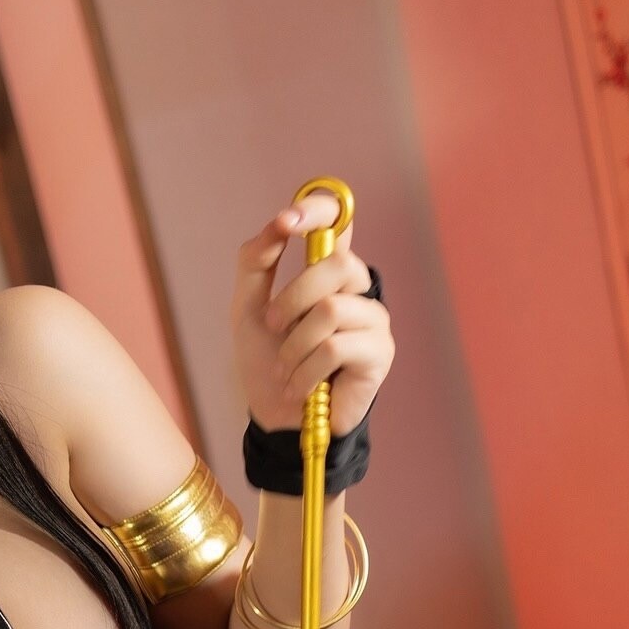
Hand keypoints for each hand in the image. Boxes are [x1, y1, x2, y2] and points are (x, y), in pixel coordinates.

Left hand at [230, 187, 394, 435]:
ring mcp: (373, 319)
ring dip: (294, 346)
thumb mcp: (248, 309)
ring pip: (331, 310)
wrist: (277, 418)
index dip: (318, 210)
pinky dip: (306, 370)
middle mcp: (357, 288)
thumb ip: (256, 262)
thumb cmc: (267, 363)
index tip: (287, 221)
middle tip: (273, 328)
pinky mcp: (380, 352)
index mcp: (327, 271)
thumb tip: (279, 223)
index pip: (337, 219)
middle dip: (291, 298)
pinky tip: (301, 387)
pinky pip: (336, 346)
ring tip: (286, 369)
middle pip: (337, 263)